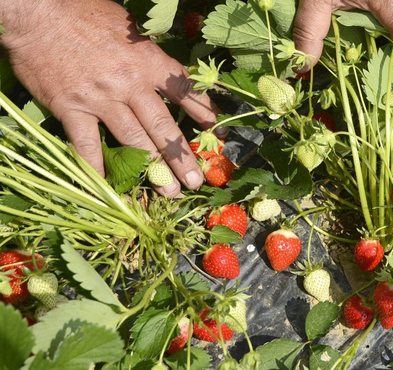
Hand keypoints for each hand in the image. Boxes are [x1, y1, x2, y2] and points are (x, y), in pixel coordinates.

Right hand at [0, 0, 223, 196]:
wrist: (37, 12)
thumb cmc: (84, 12)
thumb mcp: (130, 27)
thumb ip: (149, 54)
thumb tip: (169, 75)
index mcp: (149, 61)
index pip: (186, 92)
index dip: (205, 114)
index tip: (218, 133)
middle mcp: (130, 83)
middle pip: (164, 127)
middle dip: (182, 157)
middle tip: (196, 181)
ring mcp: (101, 98)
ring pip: (134, 141)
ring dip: (153, 169)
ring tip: (168, 191)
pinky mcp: (71, 108)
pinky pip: (87, 144)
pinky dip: (97, 167)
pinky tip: (109, 185)